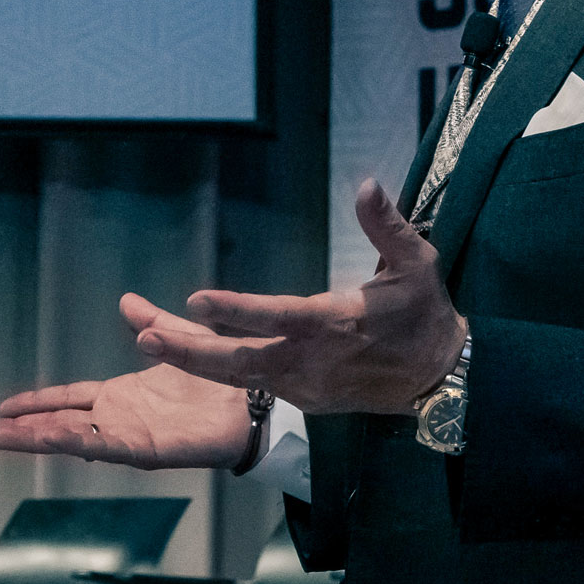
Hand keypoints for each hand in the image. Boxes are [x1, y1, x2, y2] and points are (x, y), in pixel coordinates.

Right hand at [0, 294, 252, 469]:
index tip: (3, 408)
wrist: (261, 400)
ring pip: (74, 440)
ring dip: (36, 439)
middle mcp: (121, 419)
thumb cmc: (225, 377)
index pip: (68, 400)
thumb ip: (152, 323)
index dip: (35, 402)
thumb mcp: (180, 339)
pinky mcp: (151, 450)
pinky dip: (77, 444)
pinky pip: (109, 448)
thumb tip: (127, 301)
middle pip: (60, 424)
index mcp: (123, 396)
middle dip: (20, 430)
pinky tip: (50, 439)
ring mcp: (133, 437)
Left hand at [136, 178, 467, 413]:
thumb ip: (387, 225)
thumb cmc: (424, 314)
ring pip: (239, 378)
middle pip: (241, 361)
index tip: (197, 301)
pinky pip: (253, 386)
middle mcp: (311, 360)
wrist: (440, 378)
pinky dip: (218, 373)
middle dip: (190, 351)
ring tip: (147, 342)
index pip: (277, 316)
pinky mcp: (305, 399)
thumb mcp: (416, 263)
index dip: (236, 311)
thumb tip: (367, 185)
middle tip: (144, 338)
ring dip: (193, 361)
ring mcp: (306, 386)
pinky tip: (185, 355)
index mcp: (334, 324)